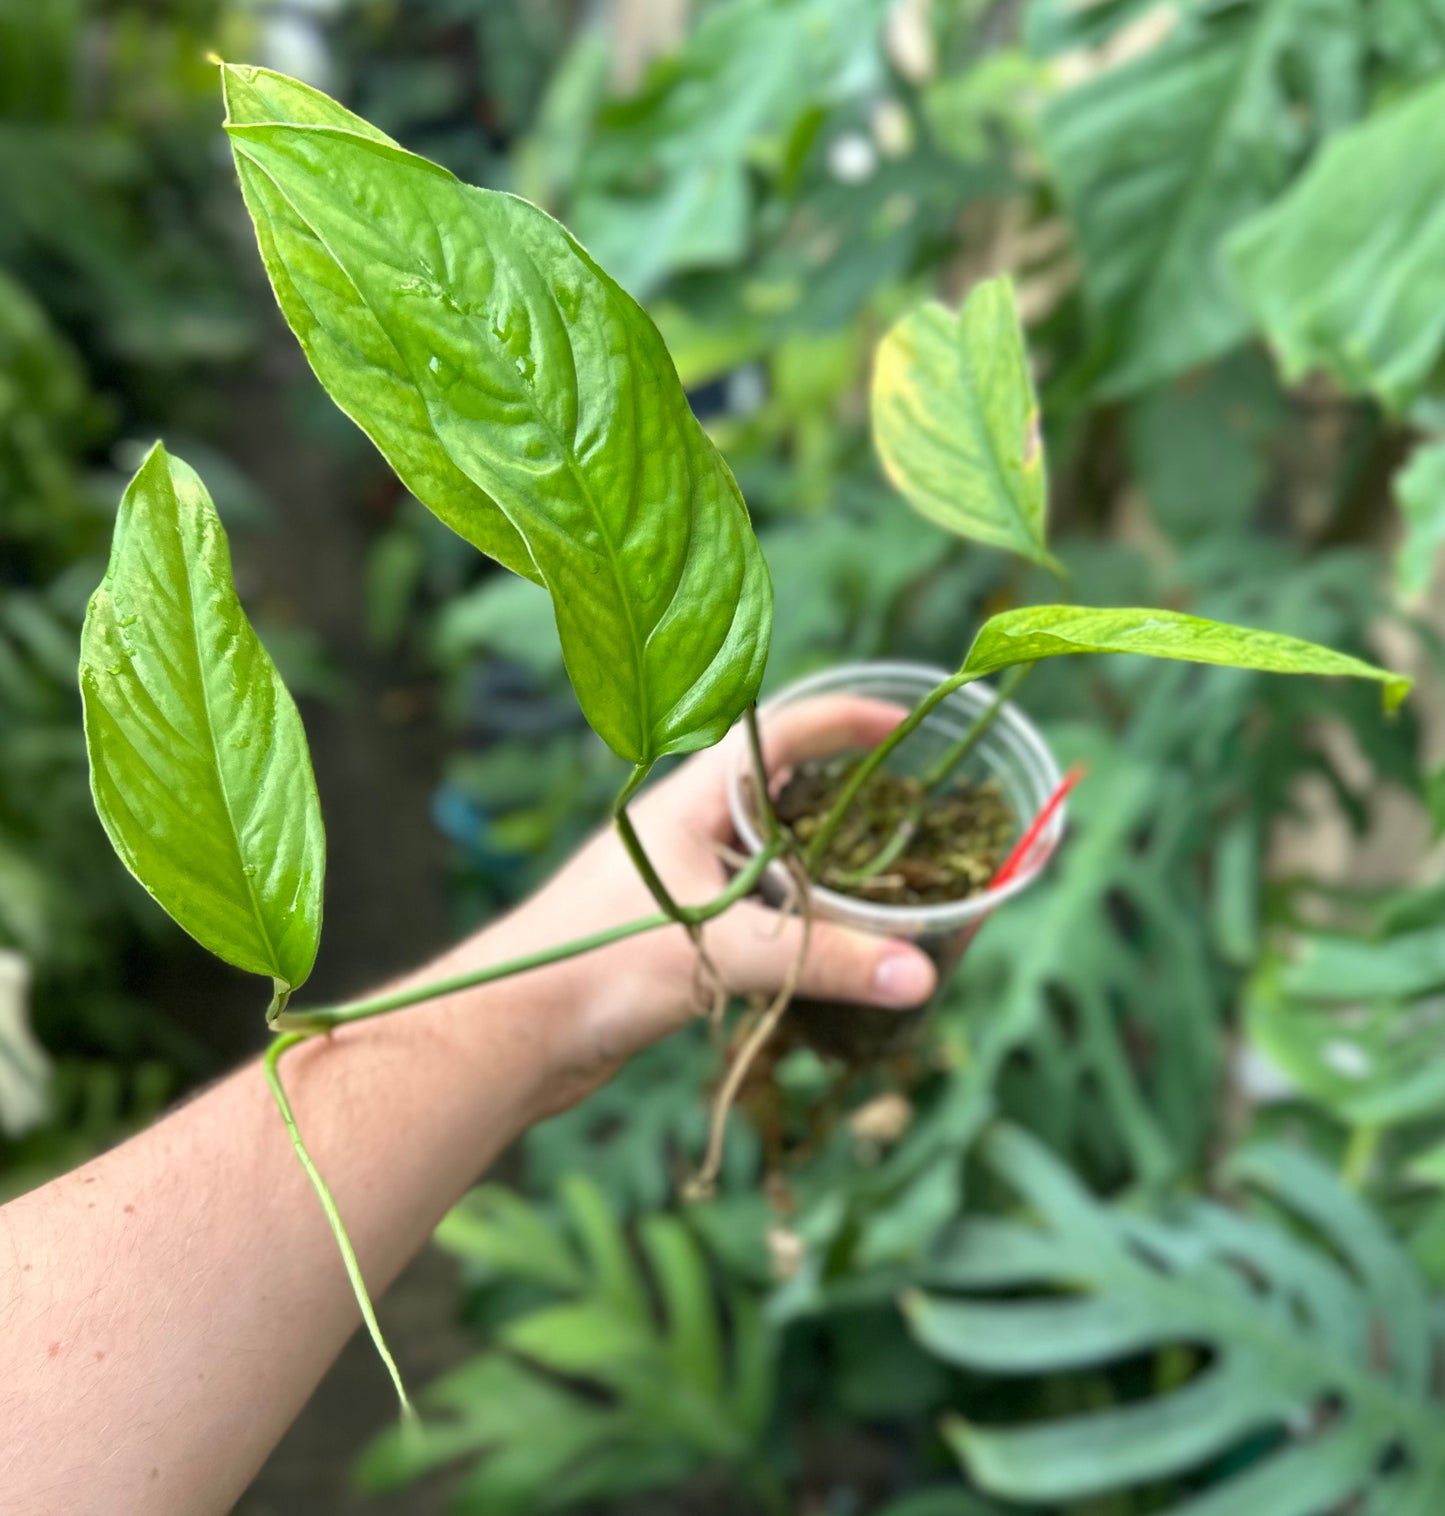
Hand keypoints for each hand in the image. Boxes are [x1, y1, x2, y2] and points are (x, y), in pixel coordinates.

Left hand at [481, 694, 938, 1115]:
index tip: (909, 727)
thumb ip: (824, 959)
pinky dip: (801, 922)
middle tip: (916, 816)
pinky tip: (836, 951)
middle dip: (851, 797)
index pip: (783, 731)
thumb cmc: (596, 963)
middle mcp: (690, 830)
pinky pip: (758, 911)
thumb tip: (921, 975)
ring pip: (775, 859)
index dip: (848, 718)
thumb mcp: (723, 948)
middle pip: (786, 792)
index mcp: (694, 799)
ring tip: (894, 885)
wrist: (509, 1031)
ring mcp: (684, 882)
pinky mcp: (679, 934)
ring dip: (828, 868)